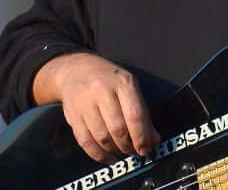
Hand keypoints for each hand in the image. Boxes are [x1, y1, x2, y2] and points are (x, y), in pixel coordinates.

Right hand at [33, 52, 160, 162]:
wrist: (75, 69)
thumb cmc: (109, 80)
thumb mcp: (129, 87)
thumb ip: (143, 113)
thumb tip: (154, 140)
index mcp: (123, 82)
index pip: (135, 115)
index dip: (142, 136)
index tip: (146, 149)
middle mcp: (102, 91)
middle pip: (118, 128)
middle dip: (128, 146)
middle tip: (134, 151)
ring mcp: (85, 103)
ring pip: (102, 137)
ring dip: (114, 150)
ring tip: (121, 151)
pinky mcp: (72, 115)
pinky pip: (85, 141)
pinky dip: (98, 155)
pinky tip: (108, 158)